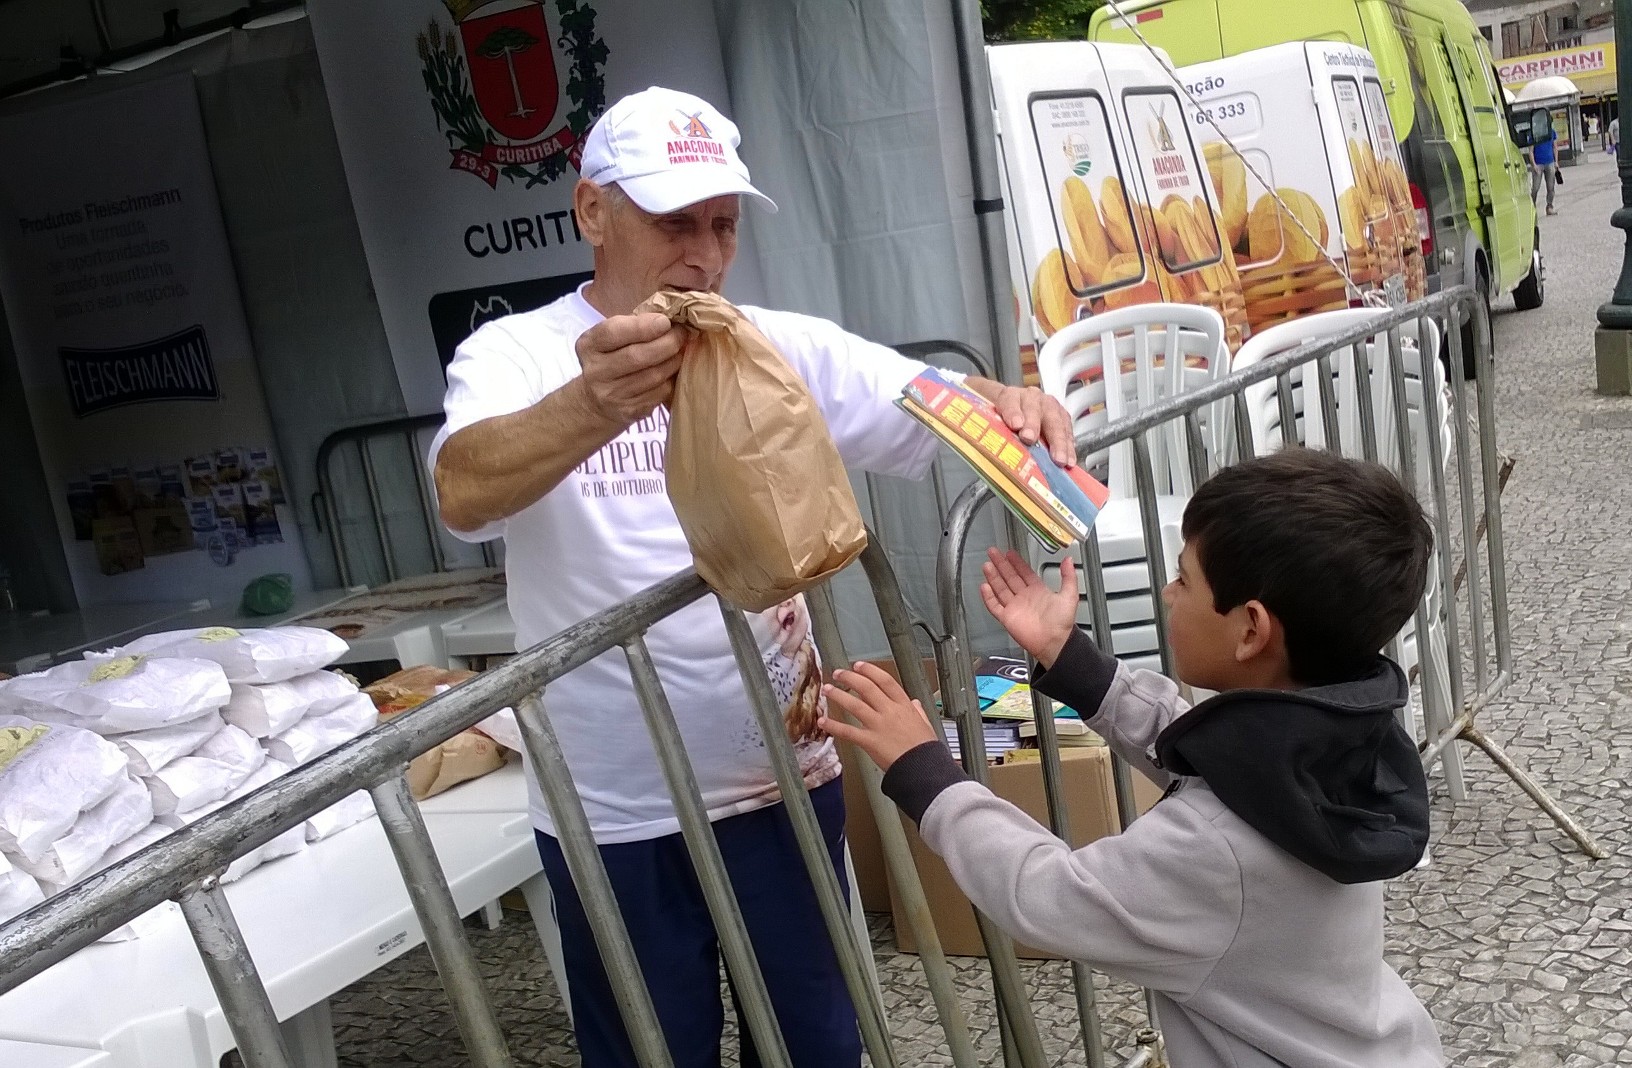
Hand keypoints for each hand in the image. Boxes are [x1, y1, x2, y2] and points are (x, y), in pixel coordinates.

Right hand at [575, 313, 688, 426]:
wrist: (595, 402)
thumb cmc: (610, 359)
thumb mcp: (610, 339)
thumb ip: (633, 326)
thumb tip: (670, 319)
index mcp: (589, 346)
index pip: (614, 332)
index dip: (643, 326)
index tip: (665, 321)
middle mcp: (596, 371)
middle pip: (637, 356)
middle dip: (666, 343)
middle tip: (682, 335)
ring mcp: (611, 395)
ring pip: (653, 376)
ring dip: (673, 361)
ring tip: (680, 351)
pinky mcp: (628, 411)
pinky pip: (659, 393)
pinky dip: (671, 380)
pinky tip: (672, 372)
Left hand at [818, 663, 937, 772]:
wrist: (923, 769)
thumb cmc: (926, 749)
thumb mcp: (926, 725)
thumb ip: (918, 712)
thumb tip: (915, 703)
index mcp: (904, 706)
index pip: (885, 681)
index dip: (870, 671)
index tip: (859, 665)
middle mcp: (889, 711)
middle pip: (866, 688)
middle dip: (850, 678)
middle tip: (838, 673)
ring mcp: (878, 725)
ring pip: (854, 705)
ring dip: (838, 695)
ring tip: (827, 689)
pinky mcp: (869, 741)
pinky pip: (847, 731)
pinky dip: (833, 726)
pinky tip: (823, 721)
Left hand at [968, 379, 1076, 466]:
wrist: (1007, 407)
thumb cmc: (998, 417)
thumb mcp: (987, 419)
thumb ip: (989, 431)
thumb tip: (985, 453)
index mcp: (1008, 396)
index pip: (1009, 400)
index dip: (1013, 412)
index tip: (1015, 425)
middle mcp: (1030, 397)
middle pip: (1036, 409)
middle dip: (1036, 426)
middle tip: (1033, 440)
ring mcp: (1047, 405)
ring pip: (1056, 419)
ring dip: (1059, 440)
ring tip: (1059, 458)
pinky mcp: (1060, 417)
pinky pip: (1067, 429)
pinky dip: (1069, 445)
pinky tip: (1069, 458)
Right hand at [980, 548, 1077, 668]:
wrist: (1054, 641)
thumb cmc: (1062, 623)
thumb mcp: (1070, 595)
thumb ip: (1069, 577)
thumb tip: (1069, 560)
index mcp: (1038, 591)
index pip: (1024, 572)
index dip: (1016, 562)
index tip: (1009, 553)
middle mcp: (1024, 597)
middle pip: (1009, 577)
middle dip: (1000, 564)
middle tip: (993, 552)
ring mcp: (1015, 607)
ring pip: (1000, 588)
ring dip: (993, 576)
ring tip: (987, 565)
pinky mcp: (1007, 618)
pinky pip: (994, 606)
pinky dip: (988, 597)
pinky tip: (984, 587)